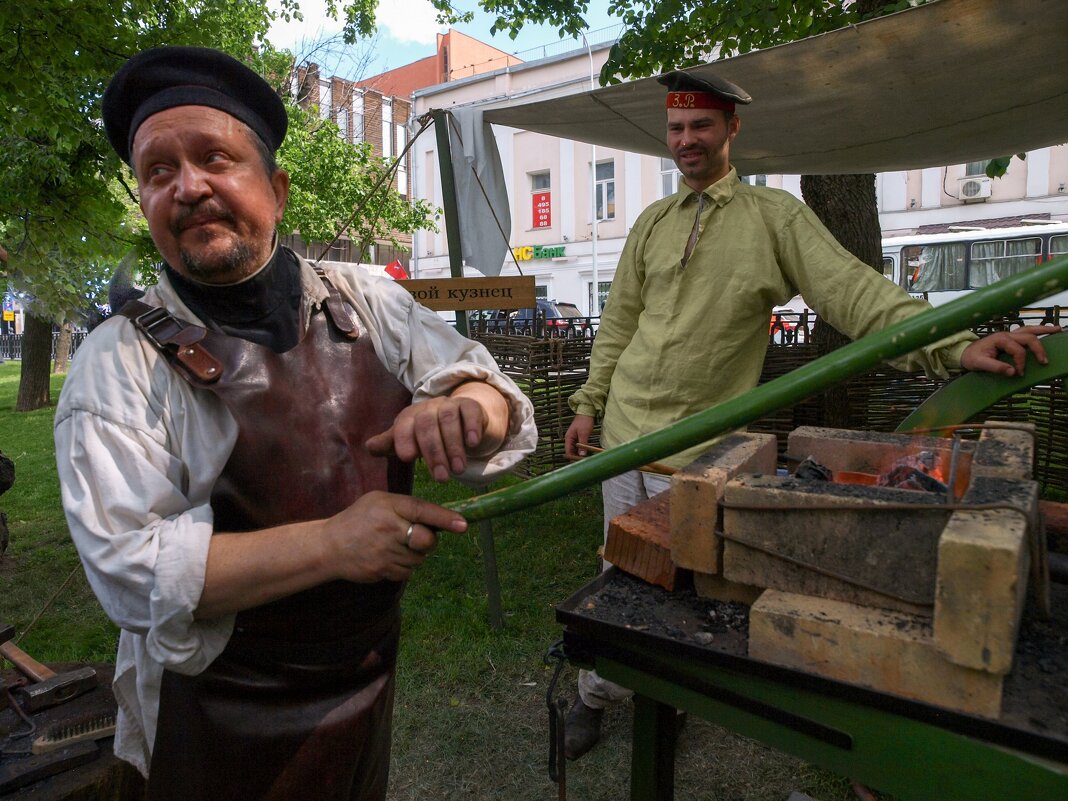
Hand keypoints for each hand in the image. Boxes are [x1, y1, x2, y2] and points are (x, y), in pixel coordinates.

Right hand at [323, 491, 466, 582]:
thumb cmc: (359, 519)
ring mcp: (385, 552)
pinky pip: (407, 572)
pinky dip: (403, 566)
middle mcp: (388, 528)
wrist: (329, 546)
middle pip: (426, 540)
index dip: (445, 518)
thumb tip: (439, 517)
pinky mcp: (382, 570)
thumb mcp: (378, 501)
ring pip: (419, 558)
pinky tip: (387, 557)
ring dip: (413, 554)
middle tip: (418, 537)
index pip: (422, 510)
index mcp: (388, 506)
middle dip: (428, 541)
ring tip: (394, 545)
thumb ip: (406, 506)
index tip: (463, 525)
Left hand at [365, 382, 508, 481]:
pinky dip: (471, 427)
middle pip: (427, 424)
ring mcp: (450, 404)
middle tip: (441, 478)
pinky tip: (472, 444)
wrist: (462, 419)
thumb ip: (391, 444)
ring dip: (453, 446)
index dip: (403, 439)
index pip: (404, 424)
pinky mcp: (470, 405)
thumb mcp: (411, 441)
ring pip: (449, 419)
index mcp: (410, 415)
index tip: (407, 459)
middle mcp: (429, 407)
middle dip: (433, 452)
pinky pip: (470, 411)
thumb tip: (369, 447)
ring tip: (458, 470)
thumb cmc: (432, 435)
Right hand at [565, 414, 594, 458]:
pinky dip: (582, 450)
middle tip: (583, 462)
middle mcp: (569, 439)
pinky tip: (586, 453)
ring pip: (575, 450)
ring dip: (579, 454)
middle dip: (576, 457)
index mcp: (568, 438)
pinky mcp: (578, 438)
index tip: (579, 462)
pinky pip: (578, 446)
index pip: (568, 451)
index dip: (572, 458)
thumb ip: (582, 444)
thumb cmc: (584, 421)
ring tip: (585, 459)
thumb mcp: (584, 433)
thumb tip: (582, 455)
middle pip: (571, 452)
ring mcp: (574, 438)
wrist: (586, 412)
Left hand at [960, 325, 1060, 376]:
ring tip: (1058, 330)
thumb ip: (995, 368)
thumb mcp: (979, 364)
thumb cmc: (971, 357)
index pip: (1017, 350)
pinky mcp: (1011, 338)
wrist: (964, 353)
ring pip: (1030, 330)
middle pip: (1028, 337)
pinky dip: (1038, 331)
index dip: (1021, 362)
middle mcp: (1007, 334)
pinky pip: (1027, 332)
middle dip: (1038, 349)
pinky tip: (1048, 331)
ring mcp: (1009, 334)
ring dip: (1044, 330)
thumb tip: (1013, 373)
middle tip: (1044, 362)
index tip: (1019, 373)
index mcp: (1000, 339)